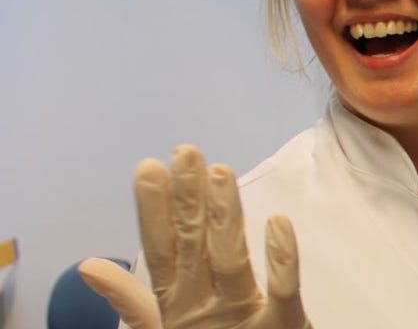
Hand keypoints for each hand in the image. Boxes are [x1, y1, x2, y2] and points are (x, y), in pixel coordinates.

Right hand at [78, 145, 310, 327]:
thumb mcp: (166, 328)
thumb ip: (133, 300)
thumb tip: (87, 265)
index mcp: (176, 305)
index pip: (162, 250)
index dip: (154, 211)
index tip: (149, 167)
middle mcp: (203, 309)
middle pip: (194, 247)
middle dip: (187, 200)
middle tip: (184, 151)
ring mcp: (240, 319)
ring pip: (230, 262)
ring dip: (224, 216)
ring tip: (219, 171)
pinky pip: (283, 292)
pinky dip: (281, 259)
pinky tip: (278, 222)